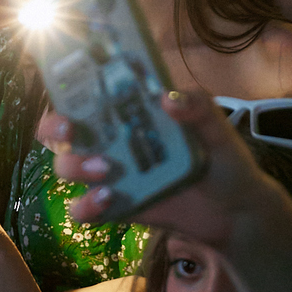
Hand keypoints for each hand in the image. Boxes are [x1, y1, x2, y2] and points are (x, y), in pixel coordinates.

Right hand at [46, 90, 267, 250]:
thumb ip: (198, 107)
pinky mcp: (116, 206)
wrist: (236, 214)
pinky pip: (84, 208)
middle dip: (54, 125)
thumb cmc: (224, 161)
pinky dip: (86, 205)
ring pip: (67, 165)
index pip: (89, 89)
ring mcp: (112, 173)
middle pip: (62, 127)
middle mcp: (114, 138)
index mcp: (132, 111)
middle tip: (70, 129)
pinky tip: (108, 199)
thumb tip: (166, 97)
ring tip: (106, 170)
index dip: (67, 80)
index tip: (65, 77)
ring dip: (75, 164)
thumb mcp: (217, 128)